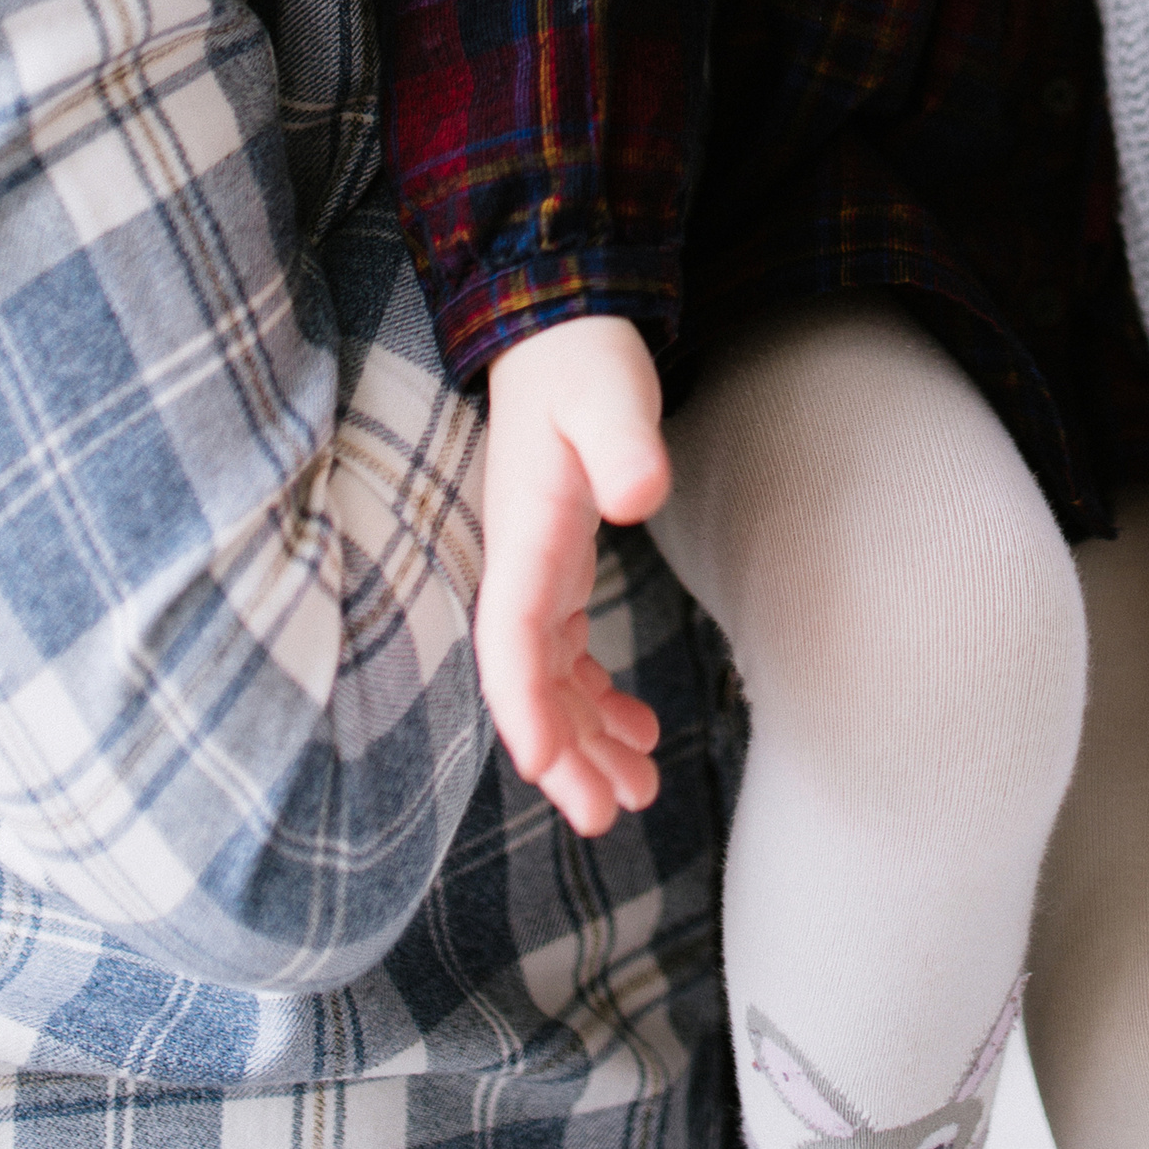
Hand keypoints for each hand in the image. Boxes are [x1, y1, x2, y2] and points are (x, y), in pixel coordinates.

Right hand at [475, 317, 672, 836]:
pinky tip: (635, 730)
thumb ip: (623, 441)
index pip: (509, 636)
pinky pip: (567, 655)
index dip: (523, 705)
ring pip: (550, 680)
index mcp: (525, 534)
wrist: (559, 330)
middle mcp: (521, 565)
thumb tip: (639, 494)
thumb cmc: (581, 360)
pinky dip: (596, 700)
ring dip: (586, 740)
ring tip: (636, 792)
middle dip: (562, 756)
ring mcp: (537, 571)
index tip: (546, 766)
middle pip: (529, 682)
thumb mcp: (608, 392)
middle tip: (606, 818)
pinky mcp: (558, 567)